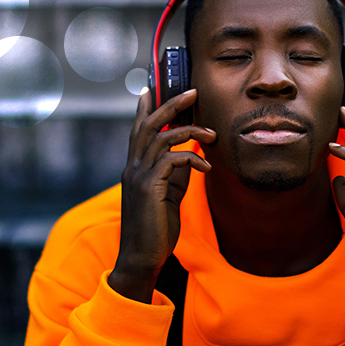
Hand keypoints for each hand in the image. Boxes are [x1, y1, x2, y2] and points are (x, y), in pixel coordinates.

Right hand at [108, 88, 215, 302]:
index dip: (147, 108)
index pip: (138, 130)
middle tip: (193, 92)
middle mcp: (132, 167)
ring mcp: (138, 176)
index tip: (155, 88)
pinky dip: (192, 158)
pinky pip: (172, 160)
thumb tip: (189, 156)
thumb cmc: (155, 228)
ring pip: (161, 138)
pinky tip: (206, 167)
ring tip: (212, 133)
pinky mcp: (149, 188)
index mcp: (135, 167)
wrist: (142, 257)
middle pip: (148, 124)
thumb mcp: (166, 195)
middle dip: (171, 104)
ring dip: (190, 131)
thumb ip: (173, 175)